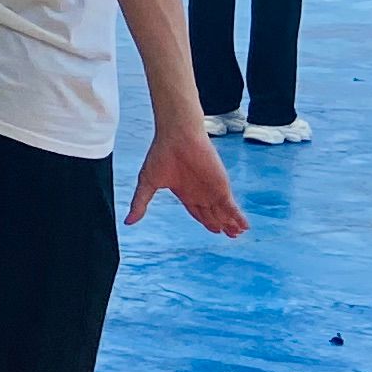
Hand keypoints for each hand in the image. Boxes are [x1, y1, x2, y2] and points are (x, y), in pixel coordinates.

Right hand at [127, 120, 247, 236]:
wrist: (177, 135)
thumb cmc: (161, 154)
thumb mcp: (147, 182)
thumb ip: (140, 203)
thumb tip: (128, 221)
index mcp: (185, 192)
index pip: (198, 212)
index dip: (206, 222)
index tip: (216, 231)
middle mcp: (200, 192)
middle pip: (213, 213)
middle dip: (221, 224)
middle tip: (230, 236)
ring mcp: (211, 190)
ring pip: (224, 212)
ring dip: (231, 223)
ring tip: (237, 234)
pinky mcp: (221, 187)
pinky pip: (231, 206)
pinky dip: (237, 217)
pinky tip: (244, 226)